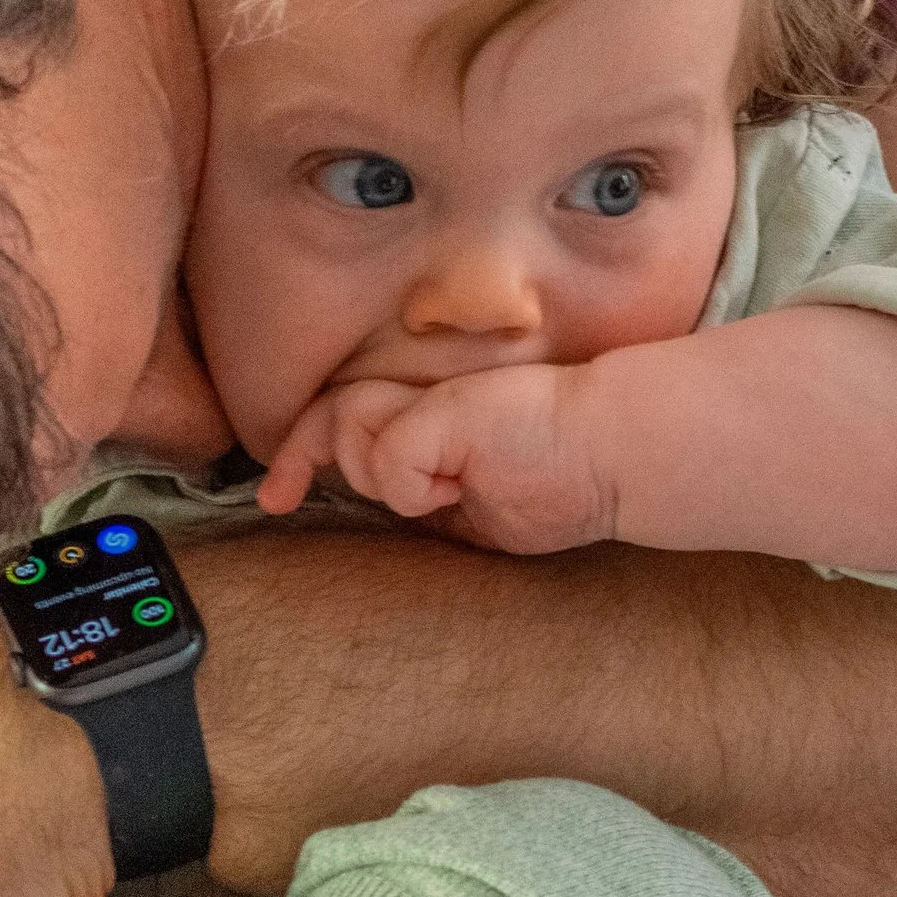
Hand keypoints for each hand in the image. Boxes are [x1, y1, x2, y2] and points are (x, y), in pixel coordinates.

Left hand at [257, 366, 615, 549]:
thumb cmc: (567, 477)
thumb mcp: (478, 500)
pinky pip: (390, 463)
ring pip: (352, 434)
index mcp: (430, 416)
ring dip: (387, 477)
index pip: (346, 416)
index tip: (276, 497)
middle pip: (333, 415)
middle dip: (300, 457)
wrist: (620, 452)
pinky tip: (461, 489)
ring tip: (448, 488)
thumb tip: (378, 499)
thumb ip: (427, 490)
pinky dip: (417, 490)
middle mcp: (422, 396)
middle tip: (281, 496)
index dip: (302, 448)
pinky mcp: (442, 414)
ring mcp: (431, 401)